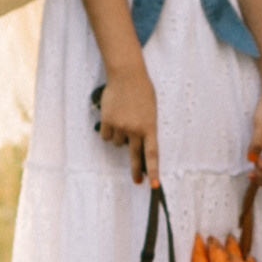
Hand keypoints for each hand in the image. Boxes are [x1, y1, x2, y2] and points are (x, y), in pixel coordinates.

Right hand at [97, 61, 159, 186]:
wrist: (127, 76)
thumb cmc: (142, 92)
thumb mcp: (150, 111)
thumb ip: (145, 128)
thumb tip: (133, 146)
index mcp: (150, 127)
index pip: (153, 154)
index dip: (154, 171)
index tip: (154, 185)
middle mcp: (135, 129)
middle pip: (136, 156)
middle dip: (136, 171)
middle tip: (137, 181)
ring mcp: (121, 126)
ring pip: (117, 143)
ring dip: (119, 136)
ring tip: (123, 119)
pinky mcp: (108, 121)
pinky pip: (106, 136)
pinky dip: (108, 131)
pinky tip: (112, 118)